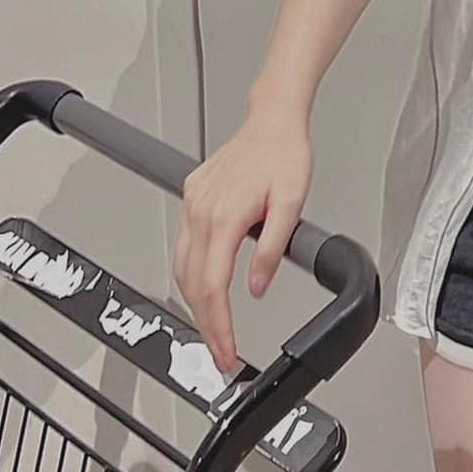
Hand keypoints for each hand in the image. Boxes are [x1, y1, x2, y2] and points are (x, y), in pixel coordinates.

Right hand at [172, 115, 312, 374]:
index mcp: (224, 216)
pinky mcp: (191, 197)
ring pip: (181, 266)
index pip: (213, 286)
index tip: (225, 351)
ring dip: (195, 301)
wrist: (272, 120)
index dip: (217, 326)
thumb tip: (256, 287)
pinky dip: (190, 273)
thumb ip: (271, 249)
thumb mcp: (292, 203)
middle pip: (191, 283)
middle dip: (205, 324)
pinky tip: (205, 285)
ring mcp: (192, 204)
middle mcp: (201, 210)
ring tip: (215, 327)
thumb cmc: (284, 154)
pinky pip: (183, 244)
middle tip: (221, 351)